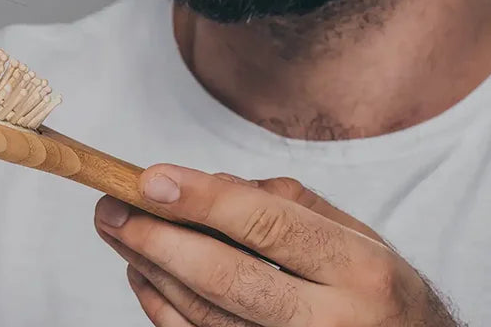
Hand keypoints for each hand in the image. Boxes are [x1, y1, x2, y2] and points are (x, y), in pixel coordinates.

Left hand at [94, 166, 459, 325]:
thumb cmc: (379, 292)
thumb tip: (210, 183)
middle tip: (112, 208)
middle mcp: (330, 321)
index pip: (269, 227)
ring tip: (119, 232)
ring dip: (151, 272)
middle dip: (158, 240)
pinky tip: (144, 276)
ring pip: (205, 317)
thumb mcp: (360, 239)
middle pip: (226, 280)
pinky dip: (163, 310)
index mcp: (359, 270)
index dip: (204, 200)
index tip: (151, 178)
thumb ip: (290, 205)